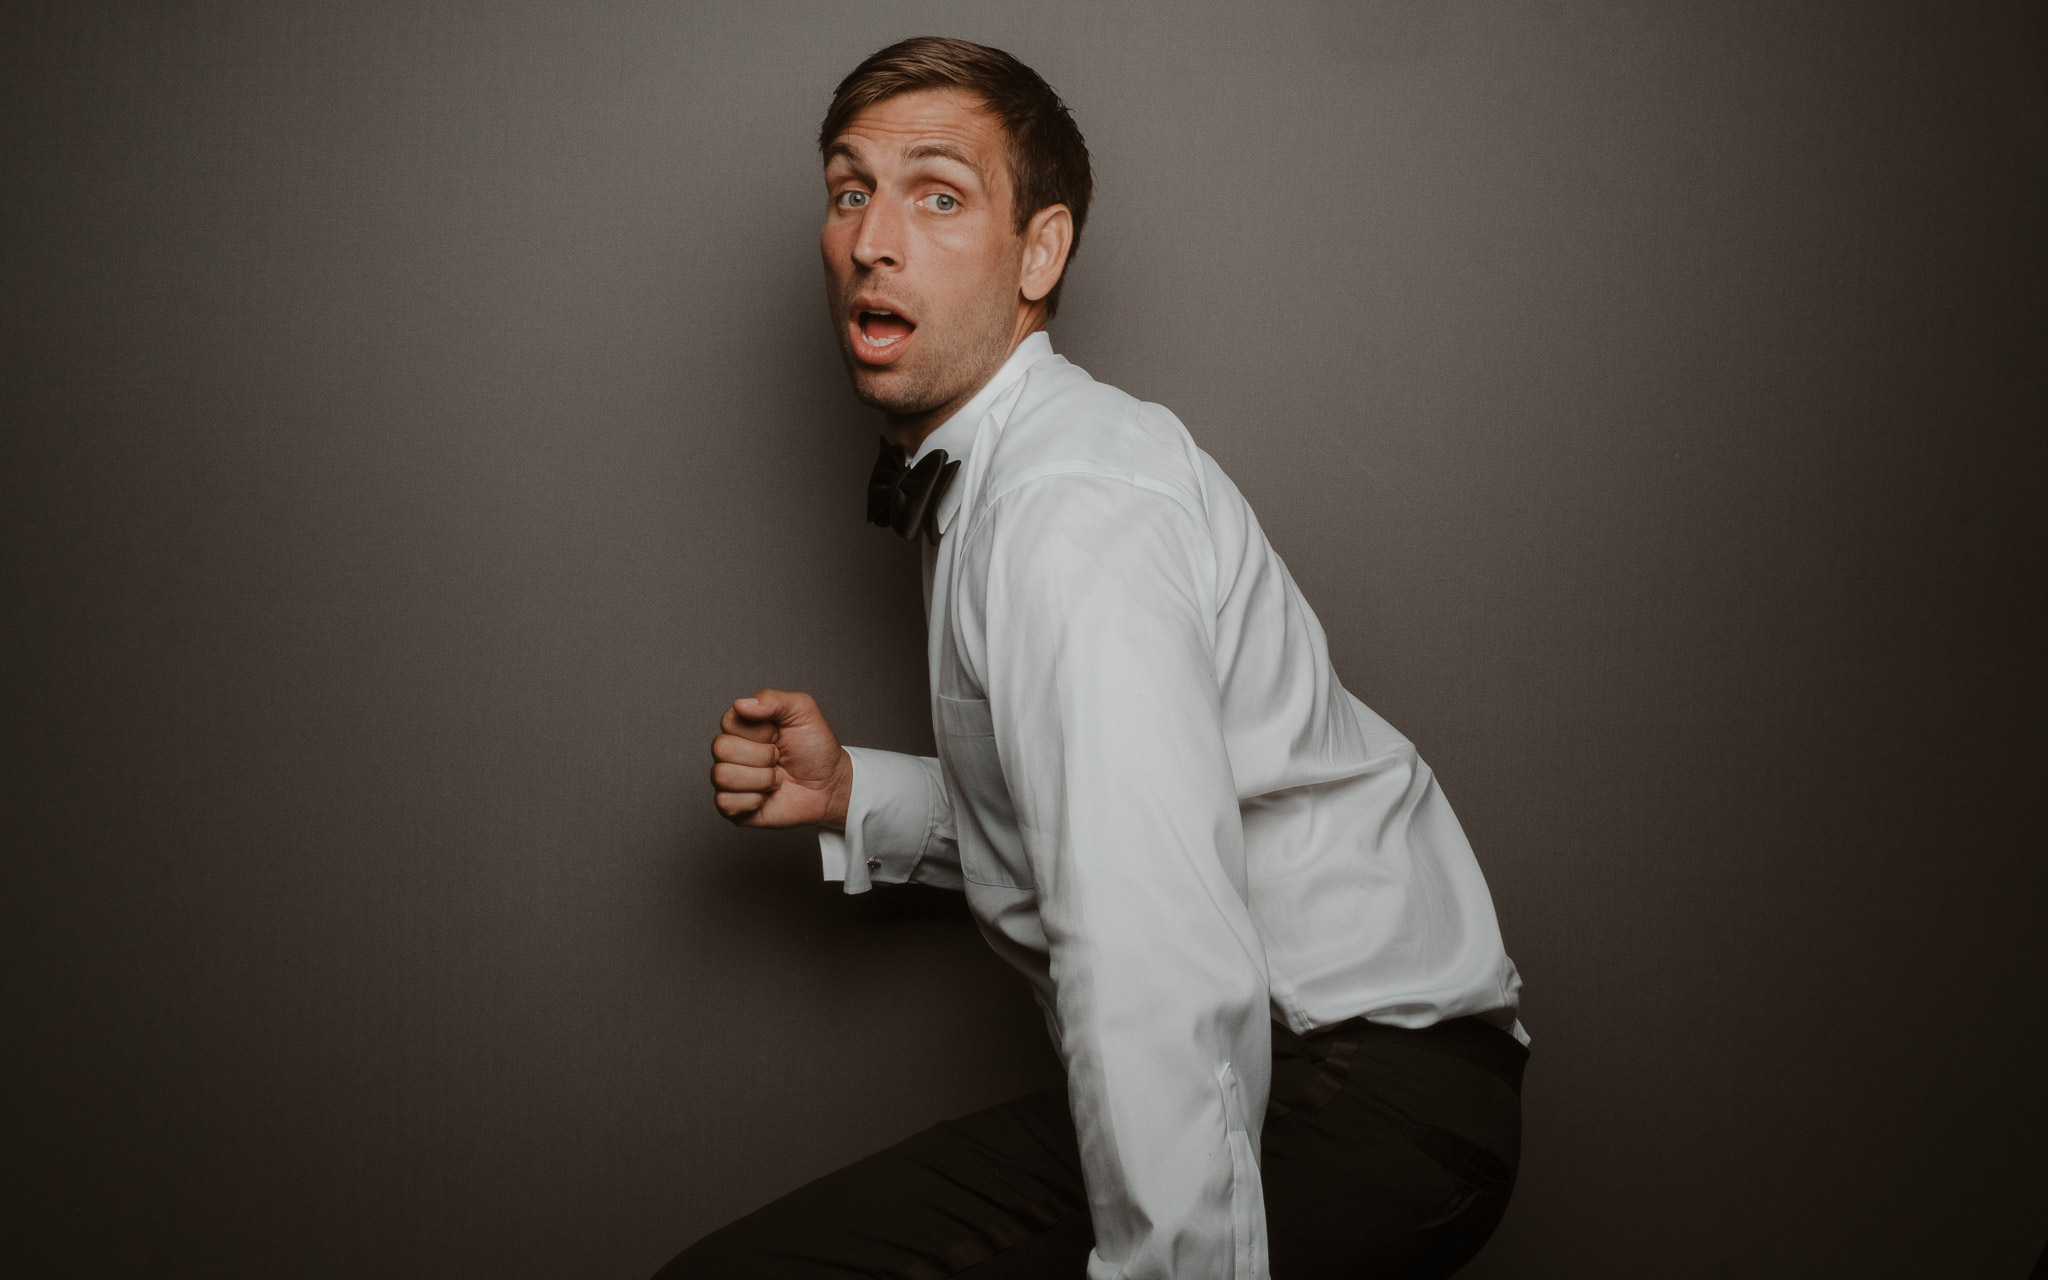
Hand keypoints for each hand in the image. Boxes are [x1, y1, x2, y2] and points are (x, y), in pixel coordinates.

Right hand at [710, 689, 852, 829]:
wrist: (830, 785)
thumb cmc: (815, 748)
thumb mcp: (802, 711)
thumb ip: (773, 699)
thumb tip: (741, 704)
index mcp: (742, 726)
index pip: (729, 721)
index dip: (759, 731)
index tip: (778, 735)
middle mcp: (731, 752)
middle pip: (721, 748)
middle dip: (762, 755)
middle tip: (779, 758)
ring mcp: (730, 780)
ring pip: (722, 776)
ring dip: (760, 779)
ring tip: (776, 778)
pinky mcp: (732, 807)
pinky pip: (725, 802)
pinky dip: (754, 800)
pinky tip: (767, 796)